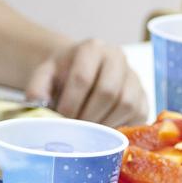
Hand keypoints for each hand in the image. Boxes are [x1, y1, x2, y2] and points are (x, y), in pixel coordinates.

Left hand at [25, 38, 147, 125]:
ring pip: (126, 104)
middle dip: (89, 116)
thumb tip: (39, 107)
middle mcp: (117, 57)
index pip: (83, 77)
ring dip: (105, 124)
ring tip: (89, 134)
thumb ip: (37, 88)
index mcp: (92, 48)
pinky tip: (105, 132)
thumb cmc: (63, 75)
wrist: (82, 71)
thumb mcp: (44, 75)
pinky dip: (121, 127)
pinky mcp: (144, 96)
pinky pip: (138, 115)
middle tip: (76, 132)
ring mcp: (134, 76)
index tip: (61, 120)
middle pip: (108, 91)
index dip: (70, 103)